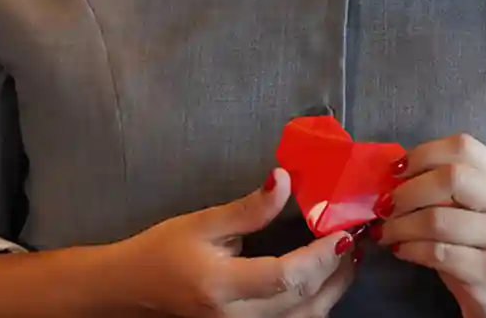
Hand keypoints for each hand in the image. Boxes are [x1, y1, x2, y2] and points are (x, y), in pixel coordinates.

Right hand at [110, 168, 359, 317]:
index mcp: (222, 286)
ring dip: (333, 291)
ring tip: (347, 258)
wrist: (132, 288)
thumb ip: (248, 208)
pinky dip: (316, 305)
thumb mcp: (202, 222)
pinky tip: (325, 281)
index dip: (320, 257)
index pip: (286, 278)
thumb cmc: (162, 251)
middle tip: (354, 238)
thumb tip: (285, 179)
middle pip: (302, 303)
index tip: (343, 231)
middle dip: (336, 271)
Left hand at [373, 134, 485, 317]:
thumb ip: (448, 188)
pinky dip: (410, 249)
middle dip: (408, 191)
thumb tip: (395, 177)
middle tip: (385, 206)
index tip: (395, 171)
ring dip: (401, 225)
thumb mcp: (479, 209)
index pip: (463, 147)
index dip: (422, 154)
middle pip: (451, 178)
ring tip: (386, 232)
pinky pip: (438, 252)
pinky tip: (401, 249)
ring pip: (438, 219)